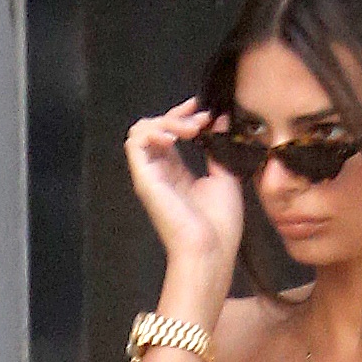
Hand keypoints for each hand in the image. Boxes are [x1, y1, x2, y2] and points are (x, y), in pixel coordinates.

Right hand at [123, 98, 244, 297]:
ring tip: (189, 130)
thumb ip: (219, 148)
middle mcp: (161, 172)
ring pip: (142, 130)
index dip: (183, 116)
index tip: (204, 111)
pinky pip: (135, 143)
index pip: (170, 134)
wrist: (211, 250)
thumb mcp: (226, 178)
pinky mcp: (144, 179)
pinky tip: (174, 136)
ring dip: (167, 121)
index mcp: (178, 173)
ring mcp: (150, 175)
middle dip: (178, 115)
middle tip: (201, 121)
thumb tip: (220, 119)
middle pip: (156, 128)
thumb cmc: (221, 225)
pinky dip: (153, 131)